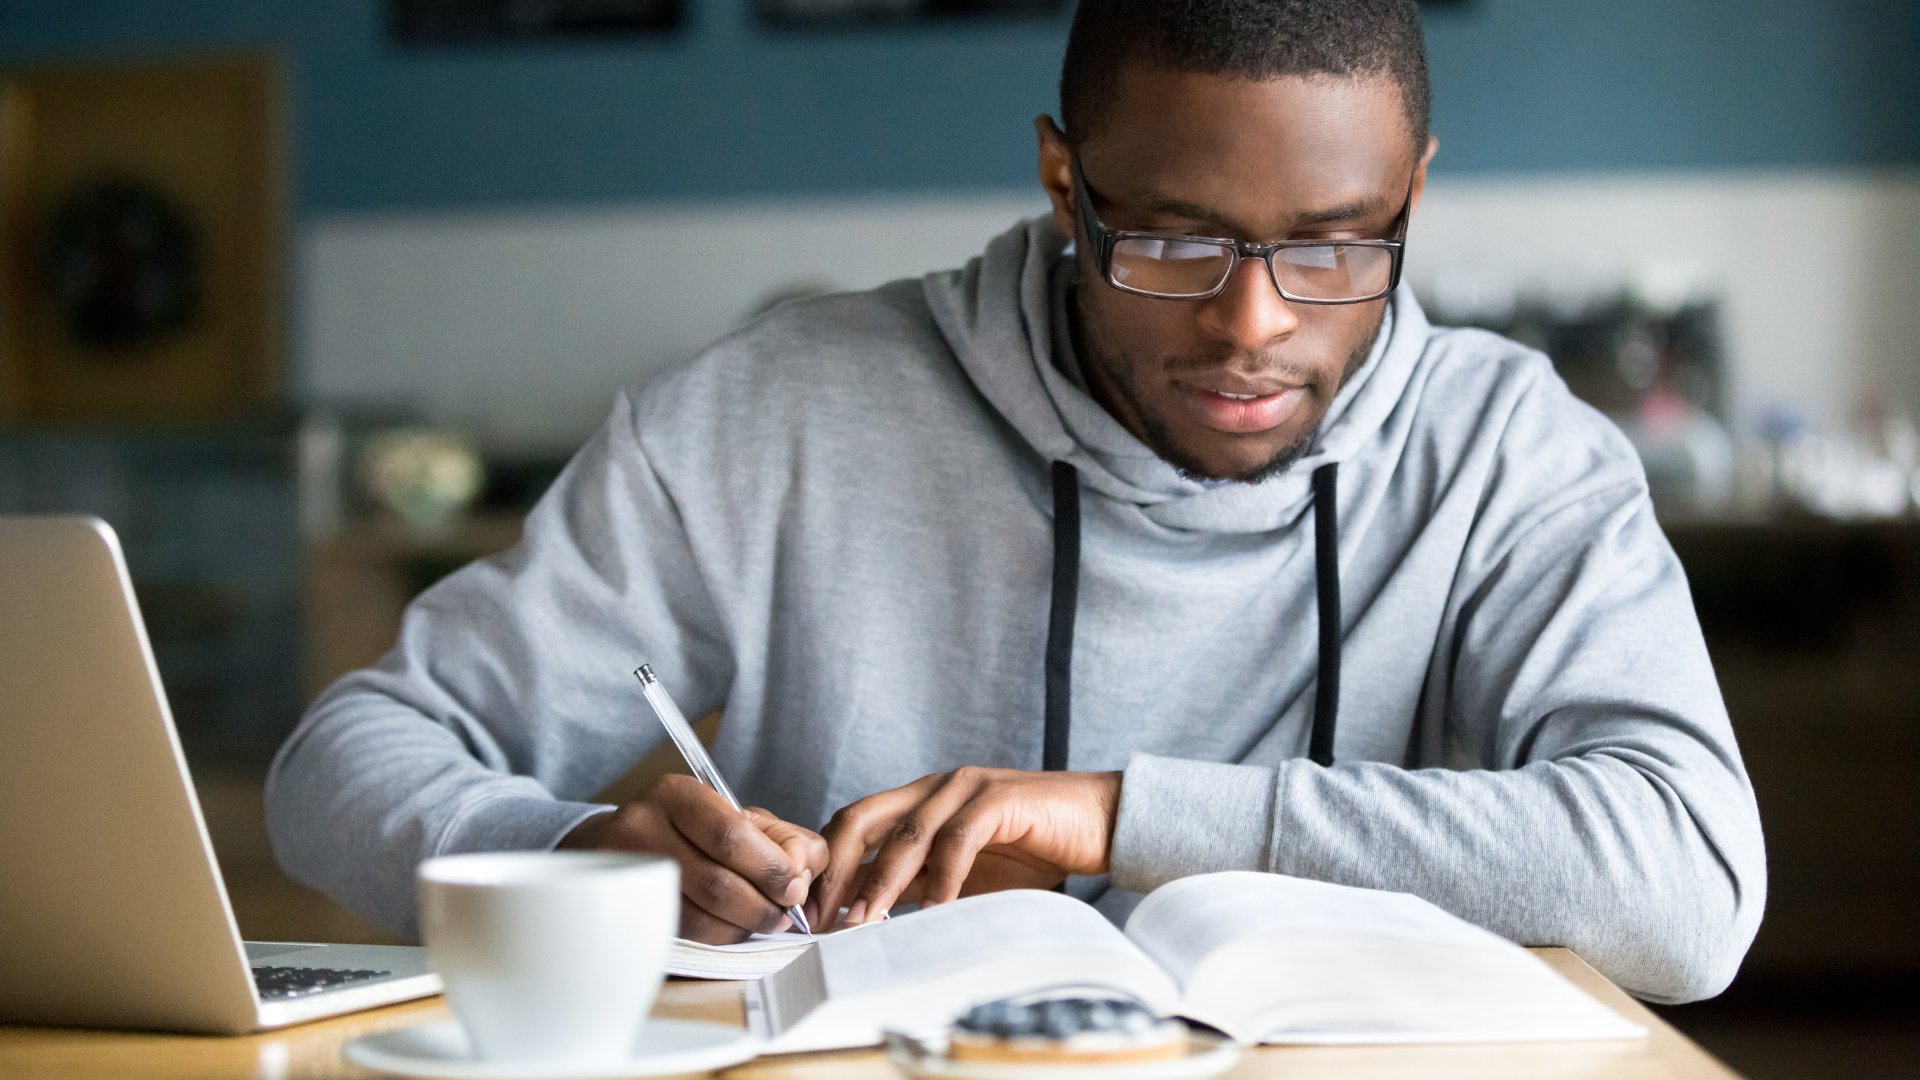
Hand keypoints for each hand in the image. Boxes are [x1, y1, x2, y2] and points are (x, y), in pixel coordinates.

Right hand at [558, 774, 826, 943]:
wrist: (619, 847)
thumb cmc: (694, 832)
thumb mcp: (739, 818)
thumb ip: (783, 838)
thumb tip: (805, 868)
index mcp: (677, 795)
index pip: (731, 835)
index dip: (771, 868)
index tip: (795, 887)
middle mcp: (643, 829)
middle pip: (716, 882)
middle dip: (762, 905)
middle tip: (784, 914)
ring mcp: (630, 874)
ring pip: (699, 918)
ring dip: (743, 927)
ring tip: (763, 921)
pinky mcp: (627, 912)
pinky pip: (682, 937)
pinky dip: (718, 938)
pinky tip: (732, 928)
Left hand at [811, 767, 1120, 930]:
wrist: (1102, 824)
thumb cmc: (1034, 850)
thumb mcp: (963, 873)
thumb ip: (919, 883)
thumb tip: (865, 915)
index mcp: (920, 800)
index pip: (854, 824)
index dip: (827, 866)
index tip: (810, 914)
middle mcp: (936, 786)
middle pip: (862, 818)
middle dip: (837, 870)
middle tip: (822, 919)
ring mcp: (967, 788)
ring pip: (906, 834)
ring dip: (881, 882)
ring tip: (864, 922)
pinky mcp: (1000, 799)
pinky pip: (959, 839)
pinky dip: (941, 878)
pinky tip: (933, 911)